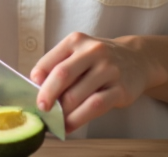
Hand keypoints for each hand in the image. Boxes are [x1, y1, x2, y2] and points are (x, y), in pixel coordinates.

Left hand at [29, 32, 153, 132]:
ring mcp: (109, 69)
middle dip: (47, 95)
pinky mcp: (121, 89)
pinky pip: (95, 106)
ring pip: (78, 94)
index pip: (50, 61)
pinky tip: (70, 126)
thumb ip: (59, 66)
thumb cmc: (99, 59)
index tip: (31, 93)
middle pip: (63, 75)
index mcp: (76, 41)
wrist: (137, 58)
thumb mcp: (79, 53)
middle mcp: (93, 51)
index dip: (37, 80)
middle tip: (41, 109)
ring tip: (55, 121)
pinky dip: (79, 119)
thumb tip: (36, 89)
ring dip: (62, 112)